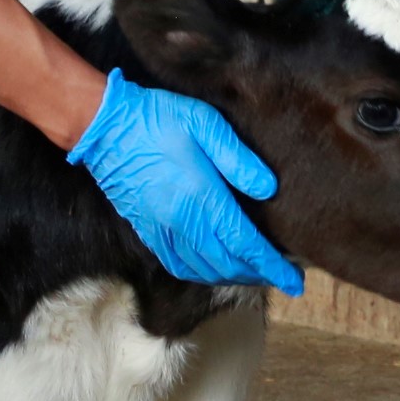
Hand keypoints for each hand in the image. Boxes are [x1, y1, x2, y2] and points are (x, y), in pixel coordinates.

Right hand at [68, 70, 304, 293]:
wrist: (105, 127)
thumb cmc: (158, 118)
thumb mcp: (205, 124)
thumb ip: (238, 158)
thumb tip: (269, 189)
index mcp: (200, 197)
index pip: (244, 244)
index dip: (272, 266)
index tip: (294, 282)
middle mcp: (181, 222)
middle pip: (227, 264)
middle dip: (258, 275)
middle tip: (282, 277)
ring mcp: (161, 230)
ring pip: (202, 270)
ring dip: (232, 277)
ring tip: (254, 274)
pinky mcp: (146, 230)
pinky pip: (178, 265)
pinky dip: (201, 274)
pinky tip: (213, 269)